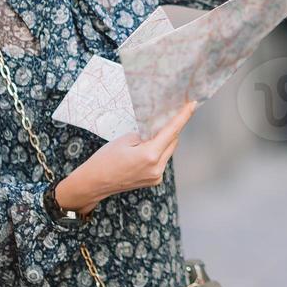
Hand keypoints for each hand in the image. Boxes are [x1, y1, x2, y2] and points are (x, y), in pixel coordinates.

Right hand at [57, 101, 197, 211]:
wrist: (94, 182)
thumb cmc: (105, 159)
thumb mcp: (126, 140)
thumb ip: (146, 134)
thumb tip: (159, 130)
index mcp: (150, 155)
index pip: (172, 131)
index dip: (183, 116)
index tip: (192, 104)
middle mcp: (157, 168)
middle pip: (173, 141)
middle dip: (173, 127)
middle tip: (172, 112)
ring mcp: (156, 176)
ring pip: (168, 151)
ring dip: (166, 139)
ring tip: (156, 130)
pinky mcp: (154, 180)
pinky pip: (162, 160)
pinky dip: (160, 150)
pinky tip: (150, 145)